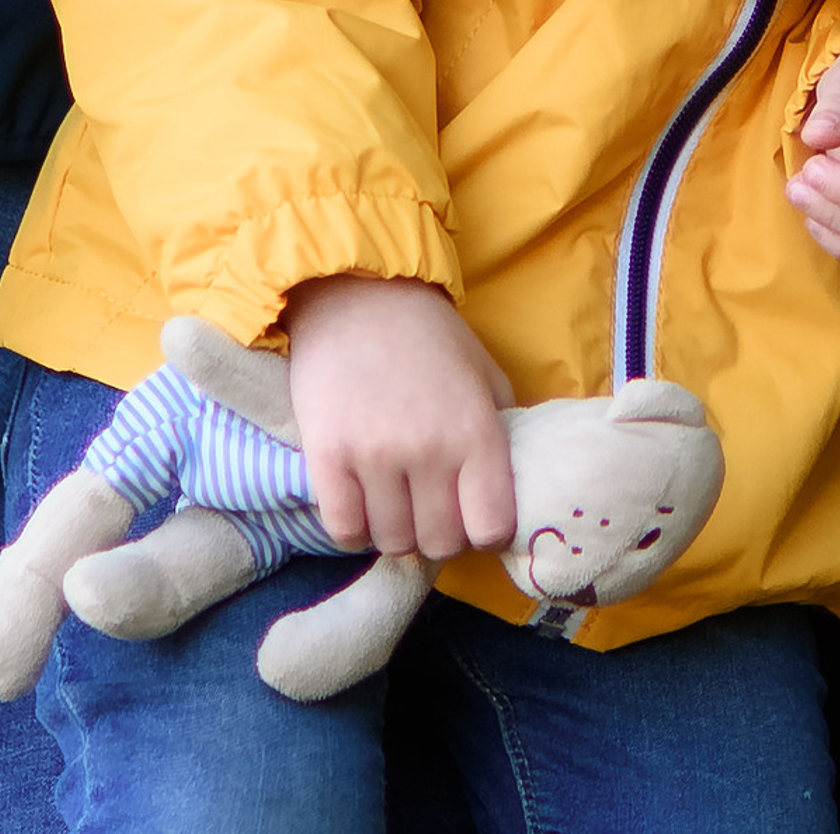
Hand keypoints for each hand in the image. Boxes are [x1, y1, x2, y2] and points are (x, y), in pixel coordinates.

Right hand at [282, 275, 514, 561]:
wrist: (358, 297)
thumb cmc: (428, 335)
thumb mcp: (483, 372)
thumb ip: (502, 428)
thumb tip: (511, 485)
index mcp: (476, 430)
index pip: (490, 528)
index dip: (484, 531)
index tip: (473, 517)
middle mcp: (429, 450)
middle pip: (438, 543)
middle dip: (439, 534)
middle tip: (431, 509)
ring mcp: (375, 458)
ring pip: (391, 542)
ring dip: (396, 530)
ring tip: (396, 500)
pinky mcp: (327, 460)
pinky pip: (344, 532)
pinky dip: (355, 529)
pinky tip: (362, 503)